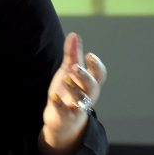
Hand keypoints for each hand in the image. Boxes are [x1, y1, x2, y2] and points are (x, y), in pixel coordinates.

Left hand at [41, 32, 106, 154]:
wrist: (59, 119)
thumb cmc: (67, 92)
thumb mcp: (68, 72)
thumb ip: (72, 55)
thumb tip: (74, 34)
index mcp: (88, 84)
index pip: (99, 75)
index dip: (96, 66)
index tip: (90, 56)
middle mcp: (86, 96)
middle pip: (92, 87)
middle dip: (85, 77)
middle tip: (75, 67)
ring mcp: (76, 107)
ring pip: (81, 100)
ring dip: (74, 90)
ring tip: (65, 79)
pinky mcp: (65, 117)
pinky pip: (64, 112)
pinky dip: (59, 105)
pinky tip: (53, 96)